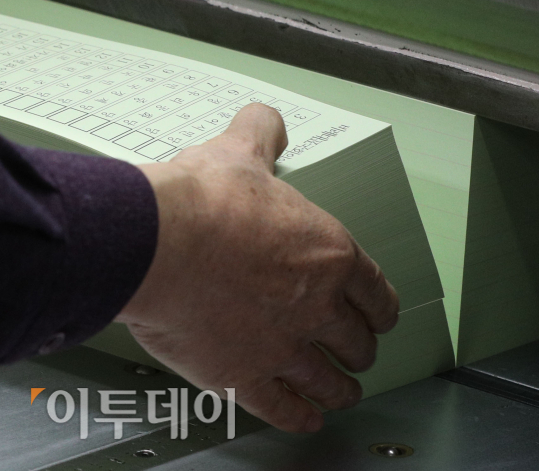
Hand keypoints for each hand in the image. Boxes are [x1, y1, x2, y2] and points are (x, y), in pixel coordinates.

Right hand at [118, 103, 399, 432]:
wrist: (158, 243)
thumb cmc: (201, 203)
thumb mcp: (239, 154)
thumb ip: (261, 138)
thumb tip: (265, 121)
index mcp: (328, 254)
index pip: (375, 291)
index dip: (380, 307)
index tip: (379, 316)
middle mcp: (316, 306)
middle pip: (356, 340)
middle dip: (359, 348)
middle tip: (356, 351)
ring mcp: (282, 346)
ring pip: (326, 380)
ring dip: (338, 388)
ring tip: (341, 392)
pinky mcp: (243, 377)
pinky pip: (282, 407)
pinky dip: (297, 415)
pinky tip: (303, 417)